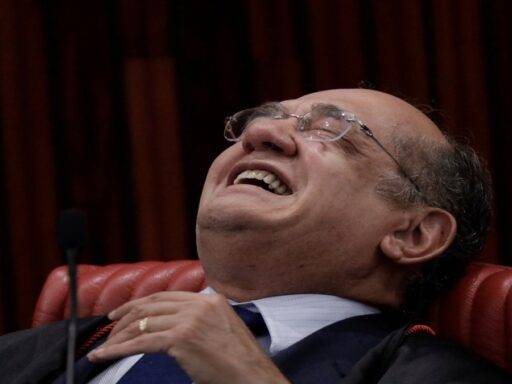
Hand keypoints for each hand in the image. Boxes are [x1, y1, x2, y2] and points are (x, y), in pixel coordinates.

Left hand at [87, 291, 289, 383]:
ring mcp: (190, 320)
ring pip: (143, 323)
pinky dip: (118, 349)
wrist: (252, 376)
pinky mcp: (181, 339)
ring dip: (118, 336)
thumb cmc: (240, 360)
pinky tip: (105, 354)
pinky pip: (141, 342)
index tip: (124, 312)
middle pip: (151, 305)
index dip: (140, 303)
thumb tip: (173, 325)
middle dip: (125, 316)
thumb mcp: (223, 328)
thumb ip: (201, 319)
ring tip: (105, 346)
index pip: (166, 296)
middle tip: (109, 326)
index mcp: (210, 299)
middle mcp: (199, 304)